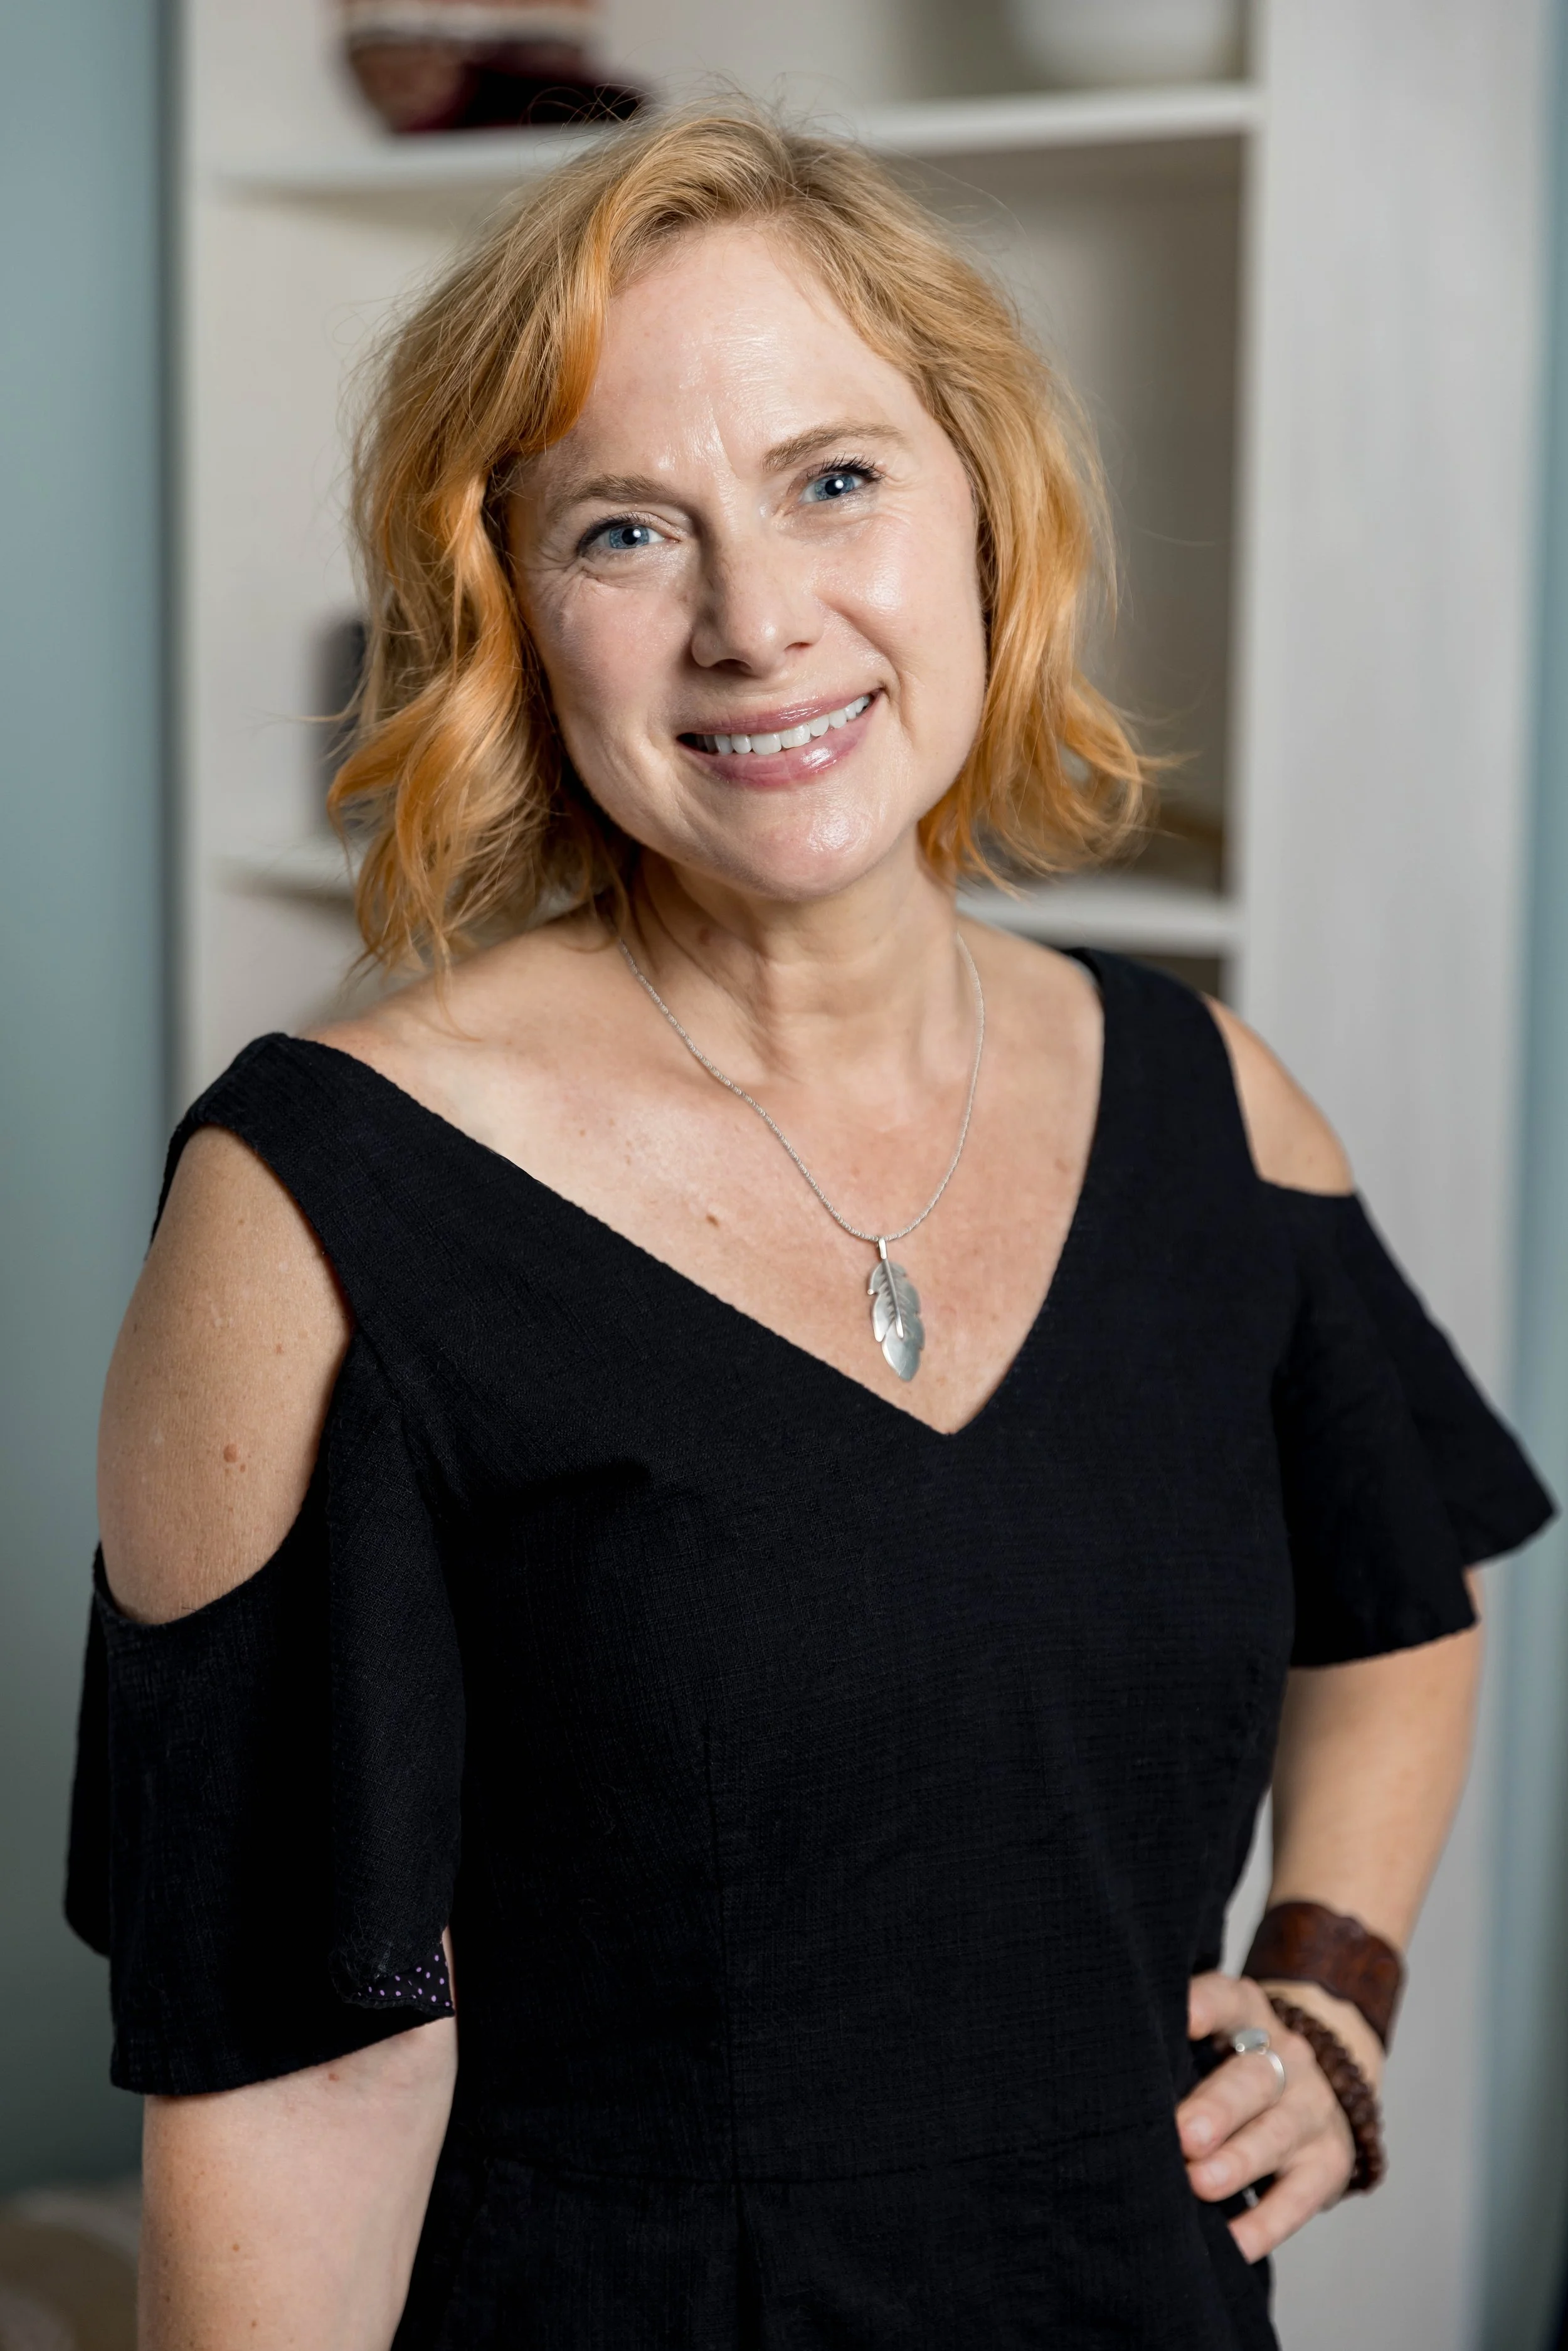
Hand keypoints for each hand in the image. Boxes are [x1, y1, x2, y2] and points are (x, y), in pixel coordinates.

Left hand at [1178, 1971, 1361, 2261]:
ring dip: (1238, 2161)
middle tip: (1184, 2135)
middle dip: (1218, 2108)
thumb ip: (1174, 2048)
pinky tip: (1234, 2242)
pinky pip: (1300, 2197)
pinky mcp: (1329, 2163)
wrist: (1315, 2089)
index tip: (1180, 2020)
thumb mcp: (1212, 2038)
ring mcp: (1312, 2110)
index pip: (1226, 2000)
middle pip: (1253, 2078)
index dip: (1205, 2007)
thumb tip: (1112, 2078)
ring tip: (1200, 2183)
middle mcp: (1286, 2056)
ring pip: (1276, 2134)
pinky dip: (1267, 2224)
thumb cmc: (1231, 2064)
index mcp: (1248, 2013)